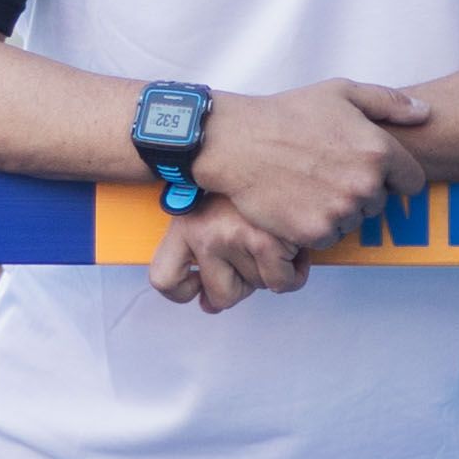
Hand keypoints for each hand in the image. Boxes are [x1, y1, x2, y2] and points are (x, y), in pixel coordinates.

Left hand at [144, 198, 310, 314]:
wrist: (278, 151)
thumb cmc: (247, 184)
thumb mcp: (213, 210)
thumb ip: (208, 258)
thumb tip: (209, 306)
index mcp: (183, 225)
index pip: (164, 280)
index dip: (184, 293)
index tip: (200, 287)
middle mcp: (201, 232)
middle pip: (220, 296)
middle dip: (244, 283)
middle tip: (254, 253)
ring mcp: (230, 237)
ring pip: (257, 288)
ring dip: (272, 269)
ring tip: (275, 239)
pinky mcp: (263, 240)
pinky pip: (281, 282)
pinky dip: (294, 271)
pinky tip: (293, 246)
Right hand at [190, 78, 428, 248]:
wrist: (238, 143)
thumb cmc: (287, 114)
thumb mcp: (341, 92)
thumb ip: (389, 103)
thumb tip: (425, 113)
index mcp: (379, 151)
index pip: (412, 181)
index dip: (392, 176)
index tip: (368, 170)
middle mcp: (365, 184)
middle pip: (380, 203)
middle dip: (361, 192)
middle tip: (328, 172)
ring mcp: (341, 212)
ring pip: (355, 222)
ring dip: (339, 211)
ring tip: (310, 185)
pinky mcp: (316, 232)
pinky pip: (329, 238)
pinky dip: (316, 226)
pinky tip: (298, 202)